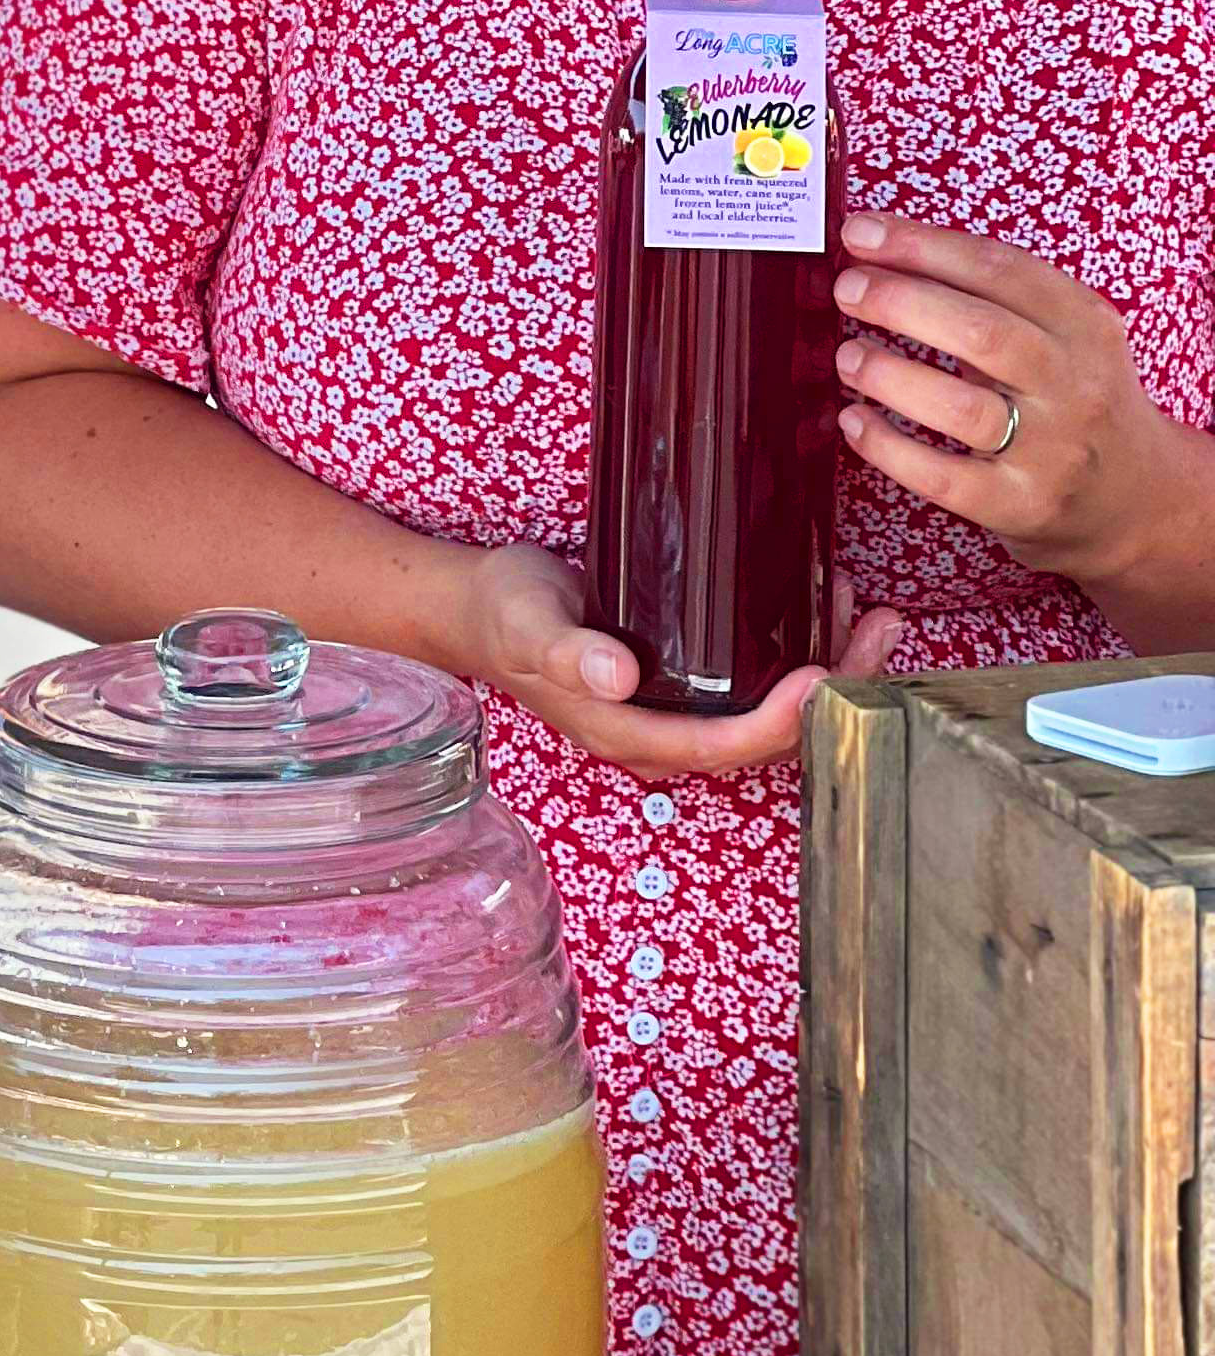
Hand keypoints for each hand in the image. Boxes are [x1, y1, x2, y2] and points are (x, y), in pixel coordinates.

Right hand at [456, 545, 902, 785]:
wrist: (478, 609)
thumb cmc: (504, 615)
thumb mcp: (529, 623)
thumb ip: (568, 652)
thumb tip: (618, 676)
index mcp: (629, 734)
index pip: (723, 746)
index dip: (780, 722)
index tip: (824, 677)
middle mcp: (663, 735)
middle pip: (765, 737)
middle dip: (831, 692)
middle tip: (877, 633)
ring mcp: (676, 712)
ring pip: (770, 713)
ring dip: (829, 672)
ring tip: (870, 619)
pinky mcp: (684, 684)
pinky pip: (757, 687)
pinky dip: (801, 656)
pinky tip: (824, 613)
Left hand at [835, 211, 1176, 583]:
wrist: (1138, 495)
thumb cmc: (1073, 398)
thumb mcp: (1063, 334)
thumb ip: (992, 296)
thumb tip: (881, 253)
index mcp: (1084, 325)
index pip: (1000, 269)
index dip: (922, 245)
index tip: (860, 231)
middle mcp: (1075, 385)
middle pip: (981, 333)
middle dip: (901, 303)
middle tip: (848, 289)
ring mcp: (1052, 450)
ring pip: (961, 408)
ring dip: (889, 375)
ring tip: (849, 357)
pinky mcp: (1021, 505)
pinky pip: (942, 477)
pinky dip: (886, 447)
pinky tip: (853, 420)